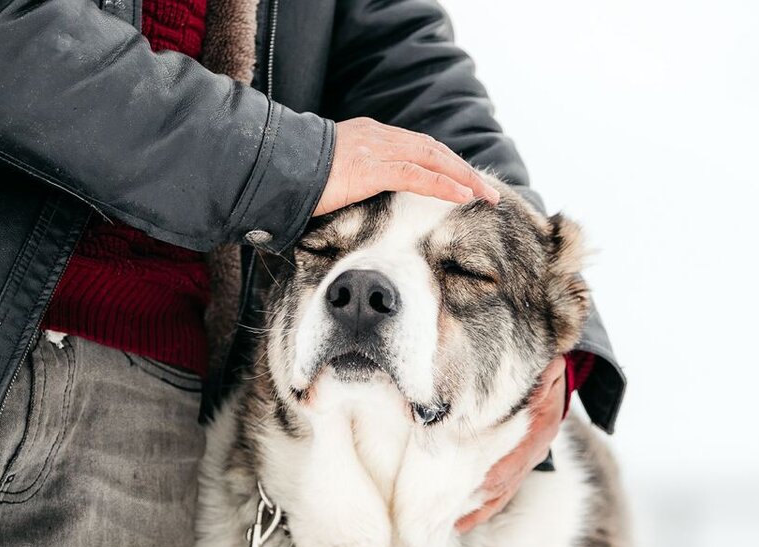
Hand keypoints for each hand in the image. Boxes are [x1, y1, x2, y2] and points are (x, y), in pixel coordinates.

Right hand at [313, 118, 500, 215]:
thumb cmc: (297, 177)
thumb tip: (370, 199)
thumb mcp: (336, 174)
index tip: (466, 180)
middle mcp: (378, 136)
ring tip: (485, 195)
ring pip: (432, 159)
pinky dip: (443, 184)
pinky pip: (417, 175)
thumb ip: (359, 179)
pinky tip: (463, 195)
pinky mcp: (370, 168)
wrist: (271, 167)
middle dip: (464, 169)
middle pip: (433, 150)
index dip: (447, 163)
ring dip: (463, 177)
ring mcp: (375, 150)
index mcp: (371, 135)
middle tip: (487, 190)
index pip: (420, 146)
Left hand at [456, 356, 566, 532]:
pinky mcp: (520, 463)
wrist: (554, 376)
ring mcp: (529, 459)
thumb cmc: (544, 371)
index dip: (495, 474)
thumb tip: (529, 386)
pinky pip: (502, 490)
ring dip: (479, 510)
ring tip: (452, 526)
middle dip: (480, 502)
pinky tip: (463, 519)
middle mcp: (536, 449)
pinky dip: (484, 506)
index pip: (516, 459)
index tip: (472, 487)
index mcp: (541, 429)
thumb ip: (540, 377)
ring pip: (503, 493)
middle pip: (506, 484)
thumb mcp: (547, 369)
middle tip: (450, 516)